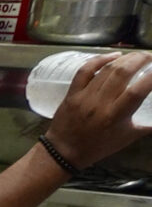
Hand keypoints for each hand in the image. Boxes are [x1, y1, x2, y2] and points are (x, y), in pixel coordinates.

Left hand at [49, 50, 151, 168]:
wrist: (63, 152)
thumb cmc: (99, 146)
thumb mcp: (127, 137)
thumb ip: (147, 125)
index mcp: (115, 116)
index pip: (137, 91)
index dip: (151, 77)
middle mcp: (100, 103)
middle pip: (122, 73)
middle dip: (140, 59)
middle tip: (150, 56)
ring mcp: (84, 96)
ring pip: (106, 69)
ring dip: (124, 58)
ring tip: (136, 55)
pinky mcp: (72, 93)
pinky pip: (85, 70)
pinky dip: (99, 59)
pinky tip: (113, 55)